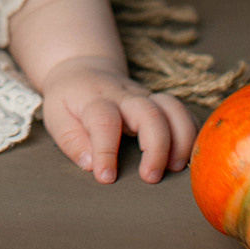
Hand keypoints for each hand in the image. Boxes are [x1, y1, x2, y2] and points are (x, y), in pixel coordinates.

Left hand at [41, 55, 197, 184]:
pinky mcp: (159, 103)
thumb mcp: (56, 117)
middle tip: (151, 177)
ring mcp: (146, 97)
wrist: (83, 71)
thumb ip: (71, 141)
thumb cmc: (69, 100)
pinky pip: (184, 113)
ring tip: (176, 169)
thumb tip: (91, 165)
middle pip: (149, 113)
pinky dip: (193, 134)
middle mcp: (125, 96)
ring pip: (173, 109)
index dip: (106, 151)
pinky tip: (188, 158)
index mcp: (95, 100)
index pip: (104, 121)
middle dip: (156, 147)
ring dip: (181, 139)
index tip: (106, 177)